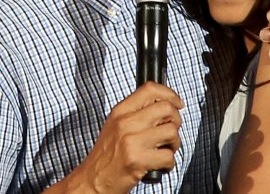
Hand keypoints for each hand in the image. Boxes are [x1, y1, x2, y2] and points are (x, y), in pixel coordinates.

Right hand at [48, 82, 183, 193]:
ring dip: (174, 144)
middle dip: (176, 121)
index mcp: (120, 111)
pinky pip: (168, 156)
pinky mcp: (138, 160)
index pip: (150, 89)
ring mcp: (131, 141)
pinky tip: (160, 165)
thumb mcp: (115, 126)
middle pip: (166, 108)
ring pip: (171, 131)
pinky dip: (169, 164)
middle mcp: (125, 123)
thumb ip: (136, 113)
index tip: (177, 103)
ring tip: (164, 150)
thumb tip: (164, 105)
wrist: (92, 180)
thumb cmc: (106, 156)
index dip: (170, 94)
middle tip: (170, 131)